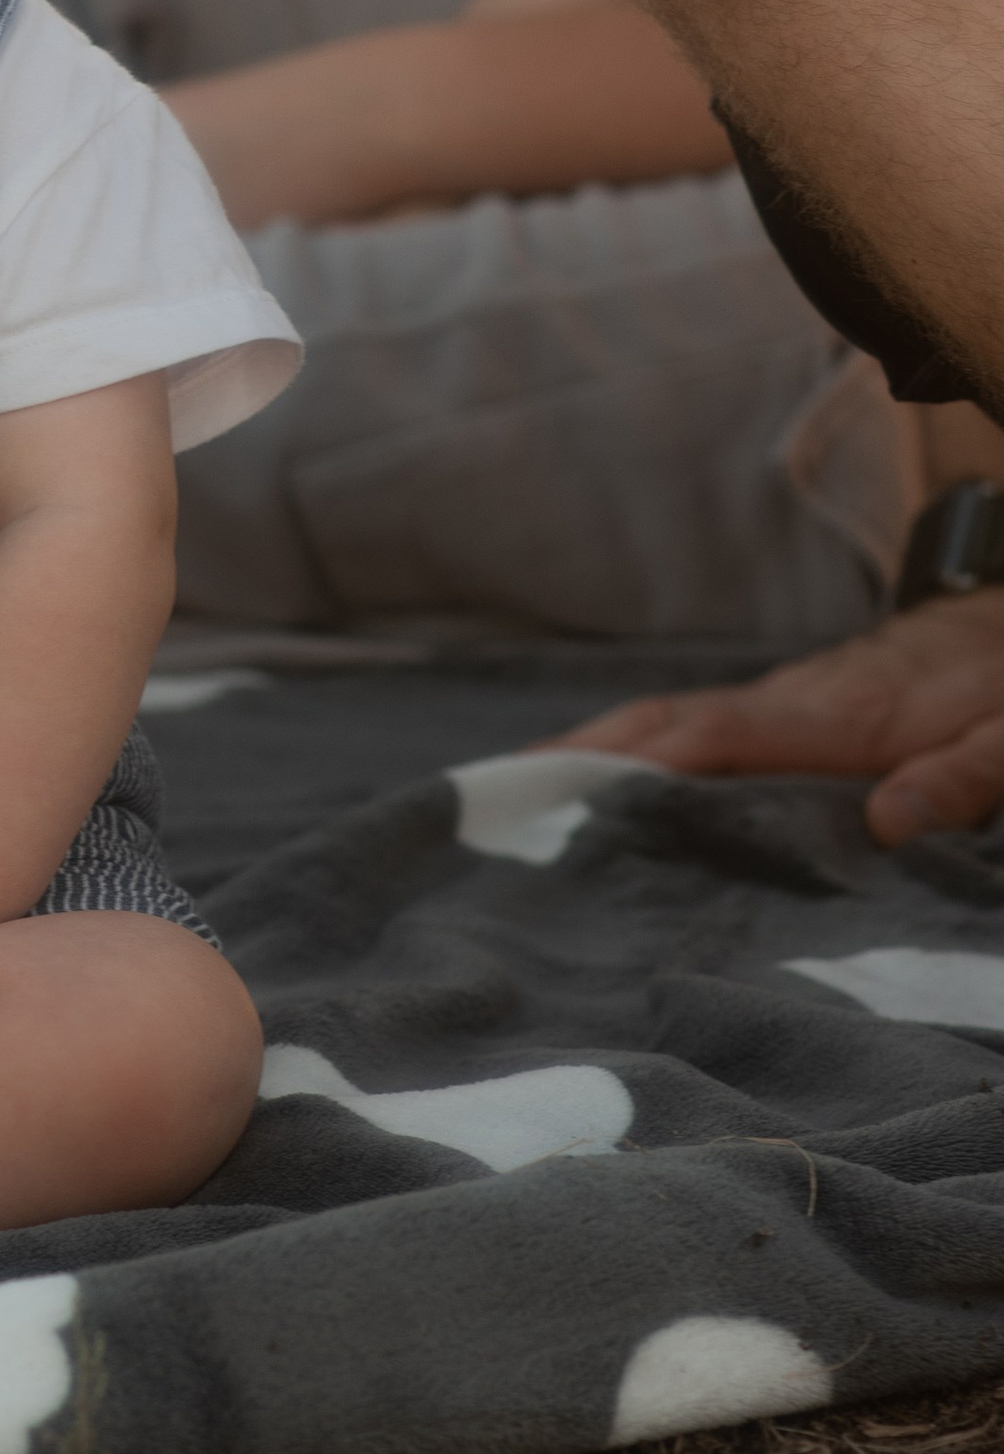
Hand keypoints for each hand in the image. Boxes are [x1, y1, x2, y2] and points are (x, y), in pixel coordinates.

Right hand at [557, 590, 1003, 845]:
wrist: (998, 629)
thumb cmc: (997, 692)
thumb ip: (958, 778)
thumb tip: (886, 824)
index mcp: (836, 721)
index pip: (721, 738)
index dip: (646, 764)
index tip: (574, 794)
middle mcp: (786, 704)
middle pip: (665, 721)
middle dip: (582, 754)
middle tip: (500, 798)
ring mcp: (774, 704)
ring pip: (665, 721)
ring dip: (591, 751)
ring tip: (514, 798)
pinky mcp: (777, 713)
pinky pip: (686, 732)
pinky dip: (626, 750)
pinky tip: (593, 785)